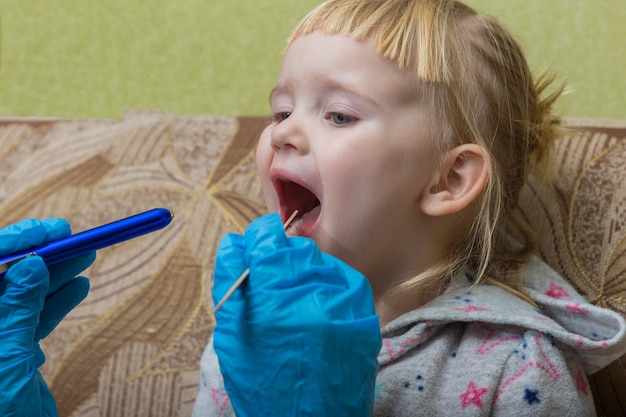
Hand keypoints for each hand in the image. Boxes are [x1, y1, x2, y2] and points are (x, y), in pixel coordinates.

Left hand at [0, 218, 94, 416]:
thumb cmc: (0, 414)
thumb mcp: (6, 358)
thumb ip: (14, 310)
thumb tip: (29, 265)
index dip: (12, 245)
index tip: (45, 231)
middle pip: (6, 279)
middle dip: (39, 255)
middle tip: (70, 236)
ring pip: (26, 296)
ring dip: (56, 275)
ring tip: (86, 257)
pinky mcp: (15, 353)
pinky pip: (37, 318)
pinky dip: (60, 302)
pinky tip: (80, 287)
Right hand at [213, 213, 381, 416]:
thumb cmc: (265, 383)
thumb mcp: (233, 338)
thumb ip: (231, 283)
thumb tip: (235, 243)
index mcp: (275, 300)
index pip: (268, 238)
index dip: (258, 239)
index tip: (256, 248)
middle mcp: (315, 294)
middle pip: (295, 247)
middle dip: (280, 259)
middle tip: (273, 287)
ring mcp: (344, 302)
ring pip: (320, 260)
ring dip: (305, 272)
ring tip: (295, 303)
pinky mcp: (364, 312)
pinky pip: (343, 278)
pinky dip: (328, 285)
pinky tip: (317, 308)